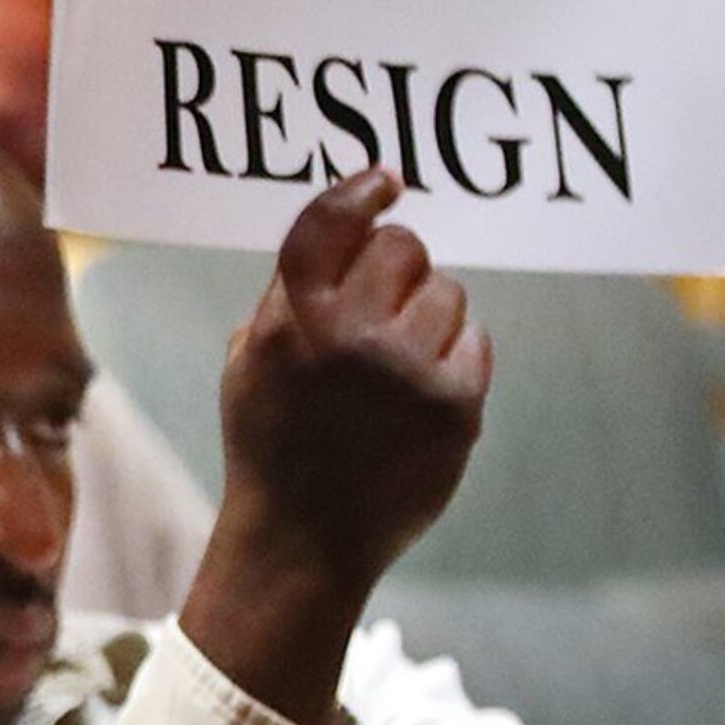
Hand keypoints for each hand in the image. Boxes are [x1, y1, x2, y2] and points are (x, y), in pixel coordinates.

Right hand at [178, 170, 488, 724]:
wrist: (304, 540)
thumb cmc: (273, 443)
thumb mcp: (250, 364)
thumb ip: (287, 298)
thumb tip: (343, 231)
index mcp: (291, 322)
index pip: (330, 224)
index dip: (361, 193)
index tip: (386, 183)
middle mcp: (349, 338)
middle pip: (404, 248)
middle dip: (397, 266)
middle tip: (381, 304)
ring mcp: (408, 371)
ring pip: (447, 291)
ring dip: (427, 314)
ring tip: (395, 364)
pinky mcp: (456, 404)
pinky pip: (474, 339)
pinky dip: (452, 357)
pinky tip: (419, 394)